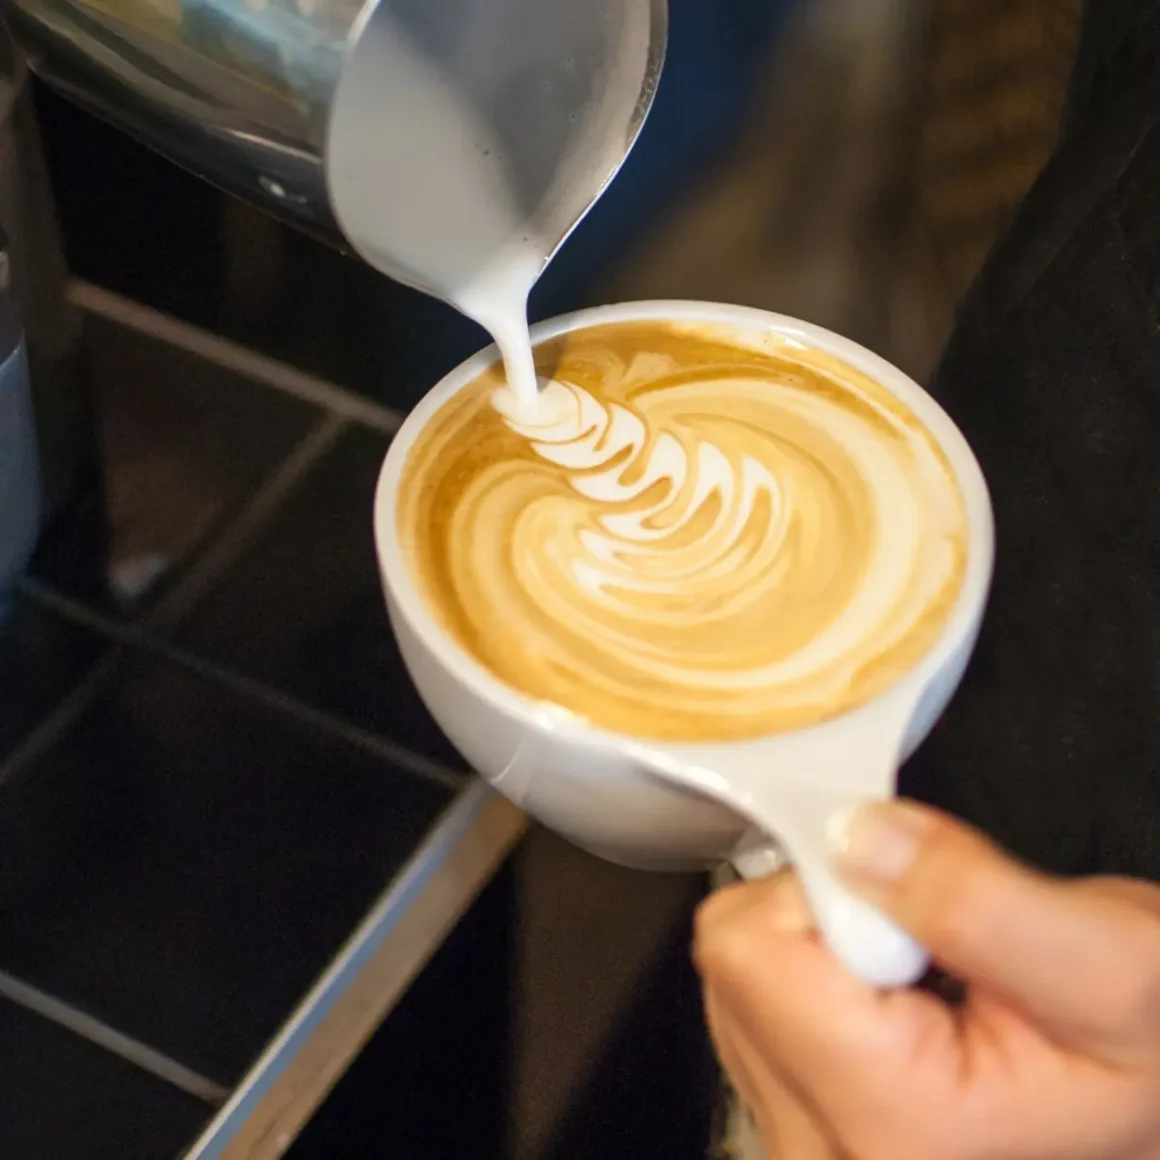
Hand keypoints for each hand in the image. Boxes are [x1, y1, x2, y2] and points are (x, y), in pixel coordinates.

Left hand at [694, 801, 1159, 1159]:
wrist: (1145, 1095)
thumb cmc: (1145, 1050)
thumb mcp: (1111, 963)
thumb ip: (974, 896)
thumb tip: (851, 837)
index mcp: (887, 1128)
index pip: (748, 946)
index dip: (832, 890)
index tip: (909, 907)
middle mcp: (819, 1152)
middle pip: (734, 957)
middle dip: (830, 918)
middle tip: (930, 953)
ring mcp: (798, 1138)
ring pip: (738, 971)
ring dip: (827, 947)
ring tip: (925, 984)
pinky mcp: (790, 1114)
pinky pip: (751, 998)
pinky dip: (817, 977)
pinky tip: (896, 1005)